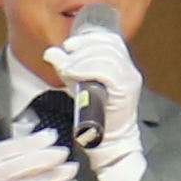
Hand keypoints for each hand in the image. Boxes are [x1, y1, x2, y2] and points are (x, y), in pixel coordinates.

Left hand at [46, 21, 146, 180]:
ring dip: (83, 59)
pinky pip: (107, 71)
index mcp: (121, 66)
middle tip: (68, 58)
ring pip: (107, 56)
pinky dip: (88, 69)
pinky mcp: (126, 91)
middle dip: (83, 48)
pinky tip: (76, 74)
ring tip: (69, 69)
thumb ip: (66, 67)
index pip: (110, 40)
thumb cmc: (94, 115)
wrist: (108, 141)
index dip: (89, 38)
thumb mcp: (77, 85)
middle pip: (108, 45)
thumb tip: (51, 52)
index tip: (70, 44)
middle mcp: (129, 71)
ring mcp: (130, 80)